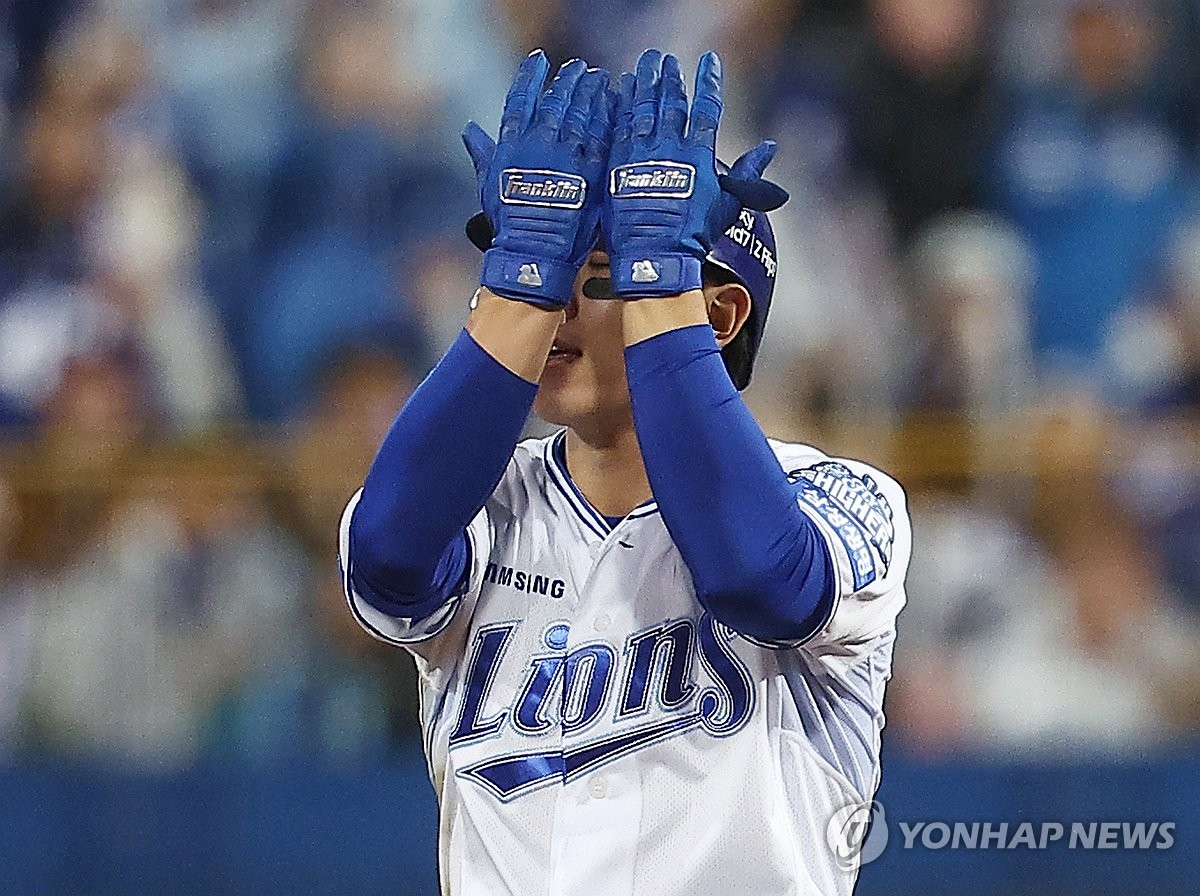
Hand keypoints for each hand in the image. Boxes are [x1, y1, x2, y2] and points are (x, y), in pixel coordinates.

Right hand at [462, 51, 612, 308]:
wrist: (535, 255)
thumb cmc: (508, 225)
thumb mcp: (488, 186)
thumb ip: (483, 154)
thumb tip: (468, 130)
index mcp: (512, 145)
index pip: (520, 99)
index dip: (529, 77)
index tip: (538, 60)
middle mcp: (539, 144)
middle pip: (557, 100)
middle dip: (568, 80)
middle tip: (578, 69)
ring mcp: (568, 156)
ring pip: (582, 112)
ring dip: (591, 92)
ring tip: (598, 79)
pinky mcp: (592, 171)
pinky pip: (602, 136)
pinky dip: (608, 117)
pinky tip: (614, 104)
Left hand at [601, 50, 786, 297]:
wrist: (656, 257)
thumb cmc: (695, 236)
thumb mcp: (728, 204)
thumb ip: (747, 174)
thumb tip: (769, 149)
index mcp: (699, 153)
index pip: (706, 106)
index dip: (708, 81)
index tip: (708, 61)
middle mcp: (670, 146)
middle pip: (670, 100)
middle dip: (668, 77)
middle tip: (664, 60)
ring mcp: (641, 153)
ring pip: (642, 107)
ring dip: (643, 83)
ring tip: (643, 67)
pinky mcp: (616, 163)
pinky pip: (617, 125)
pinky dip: (618, 105)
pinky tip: (617, 91)